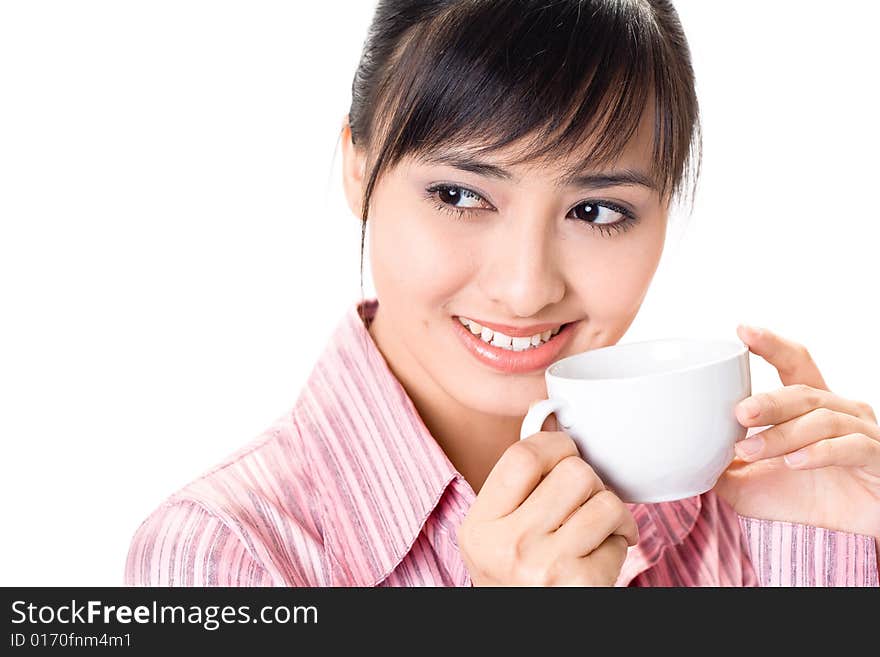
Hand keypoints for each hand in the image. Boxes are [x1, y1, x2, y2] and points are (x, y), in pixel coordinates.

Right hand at [457, 420, 638, 585]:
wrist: (526, 634)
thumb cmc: (514, 577)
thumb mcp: (493, 532)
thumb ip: (514, 485)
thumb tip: (547, 420)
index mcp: (480, 526)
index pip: (522, 456)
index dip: (553, 443)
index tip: (563, 451)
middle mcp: (510, 546)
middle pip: (574, 473)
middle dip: (588, 480)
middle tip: (580, 499)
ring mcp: (547, 567)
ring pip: (606, 501)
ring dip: (610, 512)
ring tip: (595, 528)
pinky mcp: (583, 585)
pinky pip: (622, 538)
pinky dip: (619, 543)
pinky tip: (600, 555)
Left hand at [714, 324, 879, 544]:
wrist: (849, 535)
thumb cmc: (801, 499)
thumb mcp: (747, 483)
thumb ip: (718, 466)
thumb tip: (679, 455)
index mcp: (809, 406)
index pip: (793, 363)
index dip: (771, 345)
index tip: (741, 331)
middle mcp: (838, 410)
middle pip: (802, 392)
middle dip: (768, 401)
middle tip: (739, 412)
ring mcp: (861, 431)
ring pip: (820, 420)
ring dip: (782, 435)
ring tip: (750, 450)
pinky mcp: (877, 458)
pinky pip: (849, 447)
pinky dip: (819, 452)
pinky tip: (795, 462)